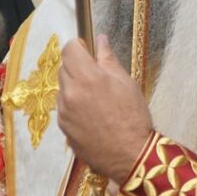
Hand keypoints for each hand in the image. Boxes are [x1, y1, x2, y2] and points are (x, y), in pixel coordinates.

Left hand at [58, 35, 152, 185]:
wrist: (130, 155)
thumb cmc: (133, 117)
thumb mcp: (126, 83)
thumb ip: (108, 59)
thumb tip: (100, 40)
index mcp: (87, 78)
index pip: (69, 49)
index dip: (78, 47)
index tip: (88, 52)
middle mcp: (70, 93)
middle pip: (64, 68)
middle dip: (77, 67)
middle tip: (96, 77)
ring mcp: (64, 112)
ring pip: (63, 89)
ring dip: (74, 87)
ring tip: (96, 100)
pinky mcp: (63, 128)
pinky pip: (64, 108)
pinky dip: (73, 106)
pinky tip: (91, 115)